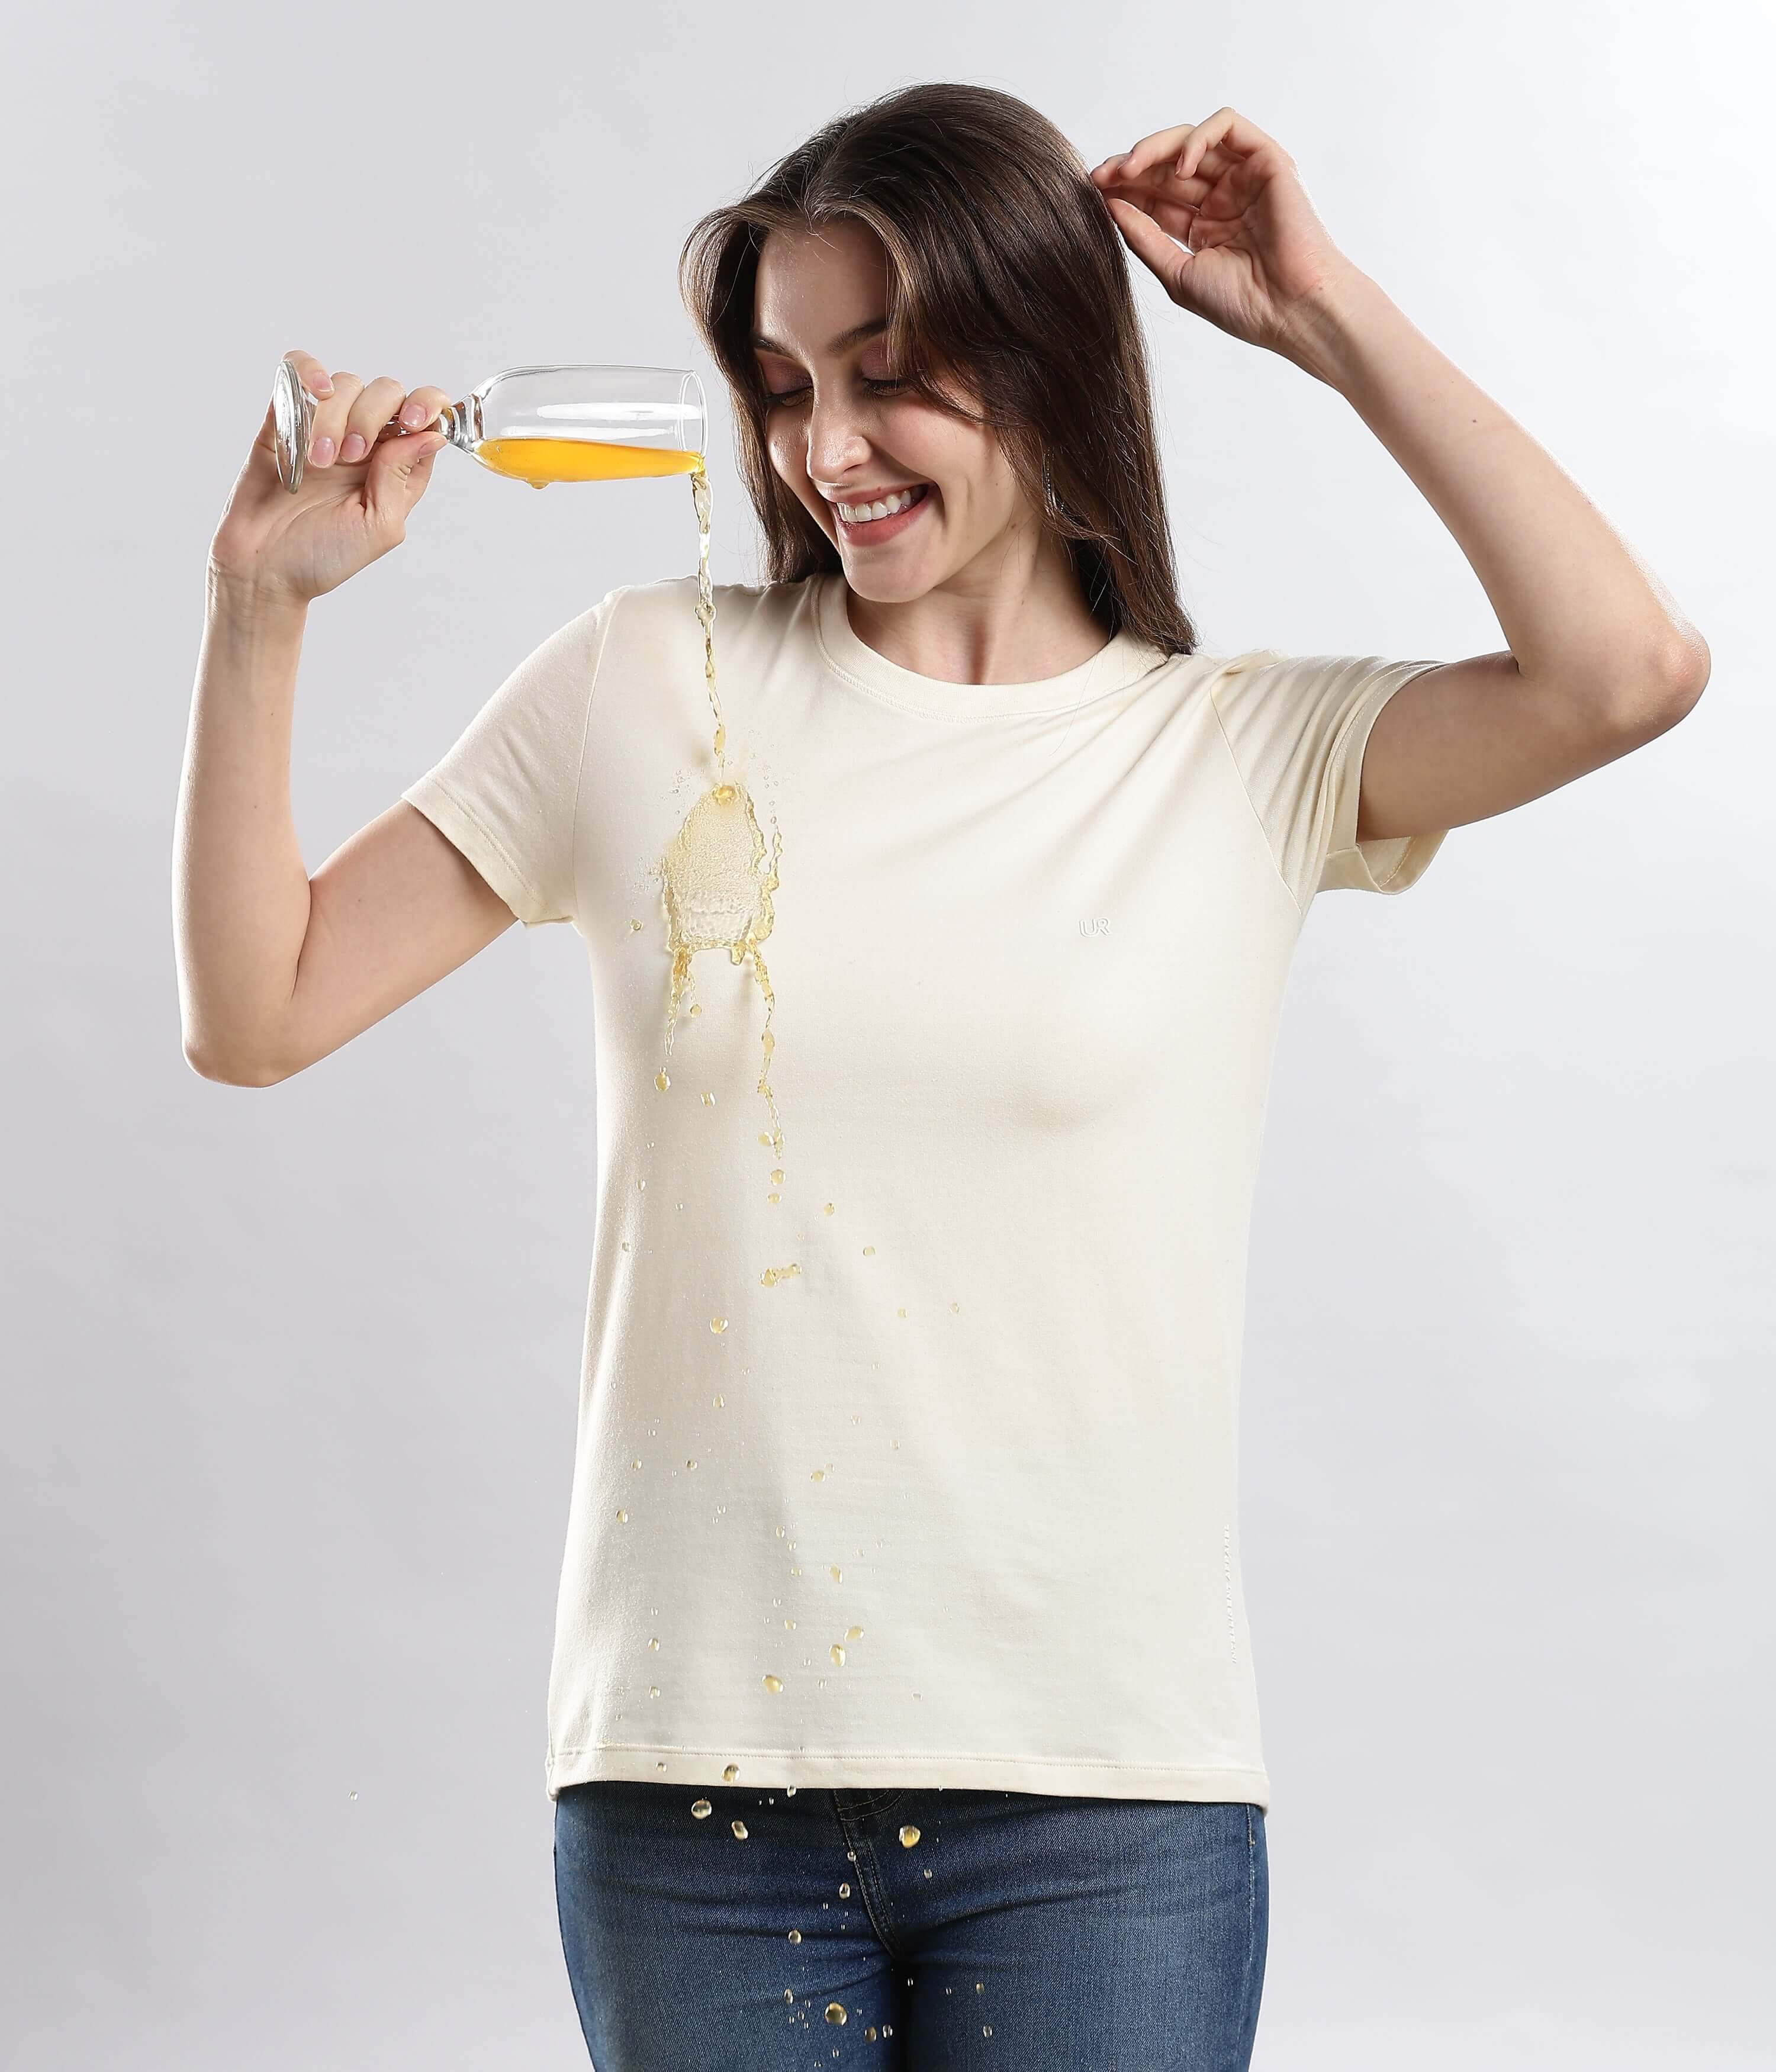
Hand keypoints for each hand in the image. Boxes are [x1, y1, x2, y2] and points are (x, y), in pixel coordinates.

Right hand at [208, 351, 456, 605]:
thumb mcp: (379, 527)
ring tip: (319, 461)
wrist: (263, 566)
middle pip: (385, 392)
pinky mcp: (284, 418)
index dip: (427, 406)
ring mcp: (324, 427)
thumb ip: (401, 478)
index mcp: (395, 468)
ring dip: (334, 417)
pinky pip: (297, 371)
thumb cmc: (324, 556)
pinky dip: (308, 370)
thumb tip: (431, 436)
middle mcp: (364, 443)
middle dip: (371, 416)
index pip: (425, 417)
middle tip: (350, 456)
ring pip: (344, 384)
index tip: (412, 422)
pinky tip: (314, 391)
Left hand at [1090, 108, 1359, 361]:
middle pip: (1167, 167)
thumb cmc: (1242, 304)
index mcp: (1203, 227)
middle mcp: (1222, 198)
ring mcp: (1244, 177)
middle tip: (1101, 175)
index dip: (1124, 189)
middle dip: (1131, 167)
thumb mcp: (1177, 273)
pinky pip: (1227, 127)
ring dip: (1155, 149)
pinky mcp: (1266, 160)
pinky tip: (1180, 167)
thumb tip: (1110, 206)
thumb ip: (1144, 238)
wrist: (1291, 309)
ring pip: (1191, 141)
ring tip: (1129, 168)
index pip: (1155, 196)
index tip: (1093, 190)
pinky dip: (1198, 139)